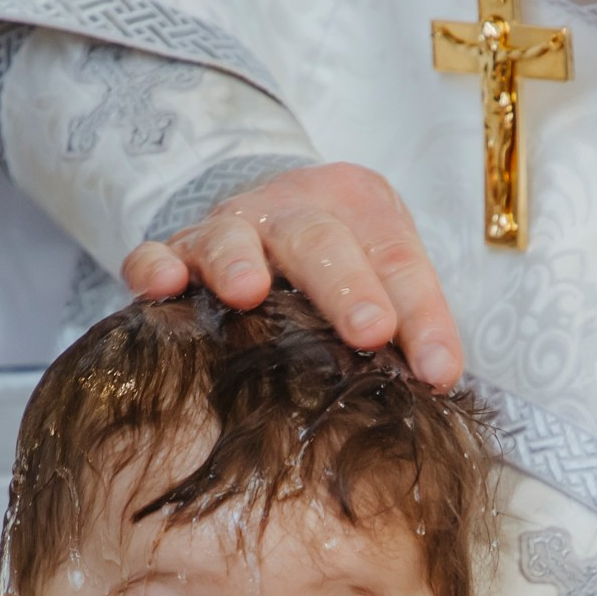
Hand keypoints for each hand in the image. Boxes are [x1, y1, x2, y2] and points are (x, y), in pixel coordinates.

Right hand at [120, 162, 463, 389]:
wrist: (272, 213)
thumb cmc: (342, 264)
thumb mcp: (388, 278)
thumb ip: (412, 324)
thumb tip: (440, 384)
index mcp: (361, 211)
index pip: (399, 263)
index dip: (423, 318)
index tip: (438, 373)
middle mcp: (294, 212)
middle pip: (321, 241)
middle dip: (346, 286)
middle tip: (370, 330)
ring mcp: (231, 229)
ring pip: (233, 237)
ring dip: (240, 263)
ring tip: (247, 294)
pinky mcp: (177, 251)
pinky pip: (157, 253)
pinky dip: (155, 266)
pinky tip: (161, 288)